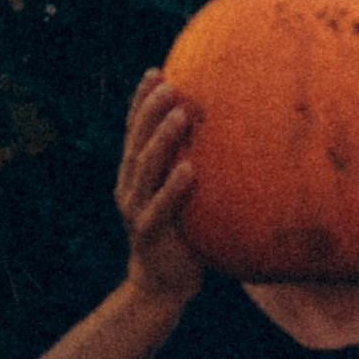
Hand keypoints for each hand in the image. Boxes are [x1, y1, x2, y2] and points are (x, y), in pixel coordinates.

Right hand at [116, 72, 203, 324]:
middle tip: (169, 85)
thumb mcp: (179, 198)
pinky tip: (190, 169)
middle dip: (150, 111)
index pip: (133, 131)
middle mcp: (129, 188)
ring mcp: (135, 211)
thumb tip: (229, 136)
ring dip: (162, 139)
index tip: (155, 72)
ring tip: (181, 115)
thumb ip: (189, 169)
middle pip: (136, 142)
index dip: (141, 101)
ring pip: (145, 169)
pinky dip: (174, 188)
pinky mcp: (148, 234)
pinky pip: (161, 208)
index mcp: (133, 176)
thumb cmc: (180, 236)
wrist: (160, 287)